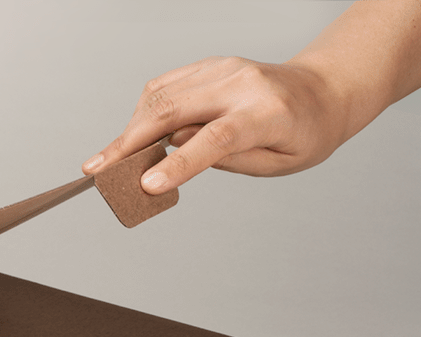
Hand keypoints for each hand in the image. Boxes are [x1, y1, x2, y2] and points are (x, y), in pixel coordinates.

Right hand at [81, 56, 349, 190]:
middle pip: (174, 109)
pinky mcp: (209, 66)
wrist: (322, 91)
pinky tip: (133, 137)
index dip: (179, 163)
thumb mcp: (278, 163)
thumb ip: (227, 159)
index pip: (216, 138)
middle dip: (129, 142)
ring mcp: (222, 68)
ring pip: (160, 95)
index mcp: (268, 113)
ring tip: (110, 161)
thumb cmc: (305, 133)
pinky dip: (143, 113)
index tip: (147, 186)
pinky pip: (165, 86)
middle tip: (98, 171)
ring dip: (129, 129)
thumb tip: (174, 150)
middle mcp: (241, 83)